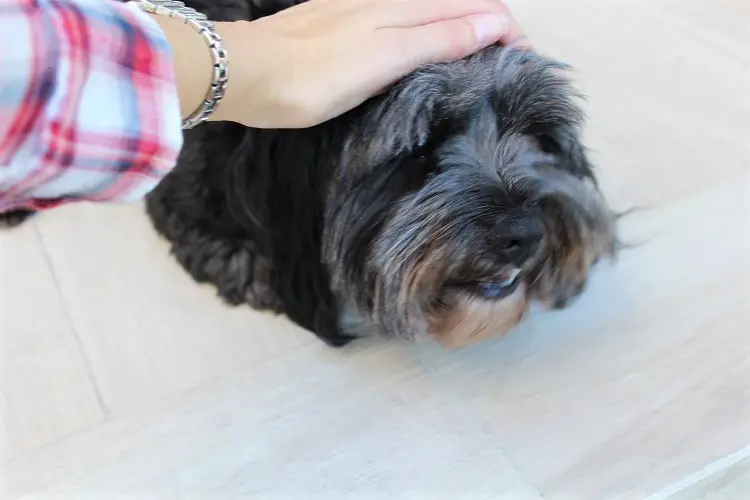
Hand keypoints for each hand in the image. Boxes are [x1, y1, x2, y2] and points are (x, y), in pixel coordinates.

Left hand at [212, 0, 528, 127]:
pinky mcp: (346, 19)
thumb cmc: (314, 75)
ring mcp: (366, 6)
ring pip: (434, 7)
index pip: (479, 5)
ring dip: (465, 26)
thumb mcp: (386, 59)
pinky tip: (427, 49)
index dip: (509, 31)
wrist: (249, 73)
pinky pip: (406, 16)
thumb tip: (495, 21)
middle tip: (511, 63)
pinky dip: (432, 29)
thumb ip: (440, 37)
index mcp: (405, 6)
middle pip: (460, 1)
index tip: (526, 65)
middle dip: (493, 25)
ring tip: (480, 58)